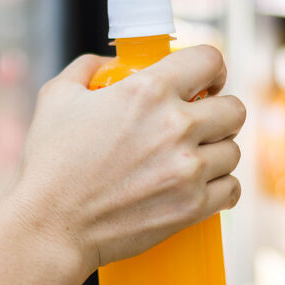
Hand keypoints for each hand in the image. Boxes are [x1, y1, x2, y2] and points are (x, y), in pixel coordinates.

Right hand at [6, 46, 245, 283]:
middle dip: (220, 111)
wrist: (51, 224)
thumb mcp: (57, 96)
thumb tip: (109, 63)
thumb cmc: (50, 162)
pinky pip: (231, 189)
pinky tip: (203, 184)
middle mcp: (175, 126)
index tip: (206, 82)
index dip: (212, 68)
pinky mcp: (192, 207)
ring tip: (194, 157)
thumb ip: (86, 67)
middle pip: (234, 109)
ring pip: (233, 150)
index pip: (210, 60)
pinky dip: (221, 185)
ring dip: (217, 150)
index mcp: (148, 90)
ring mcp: (188, 169)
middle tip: (201, 122)